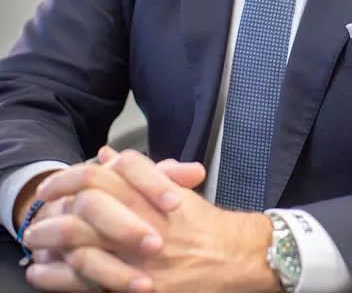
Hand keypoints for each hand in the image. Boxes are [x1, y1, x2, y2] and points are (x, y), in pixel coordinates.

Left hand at [30, 149, 279, 292]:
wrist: (231, 258)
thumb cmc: (203, 224)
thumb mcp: (172, 189)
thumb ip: (138, 172)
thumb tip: (106, 155)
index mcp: (147, 194)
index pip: (98, 177)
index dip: (69, 178)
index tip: (53, 185)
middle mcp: (138, 221)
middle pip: (82, 211)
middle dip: (52, 215)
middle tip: (38, 217)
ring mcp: (134, 256)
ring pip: (79, 247)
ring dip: (50, 245)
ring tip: (35, 246)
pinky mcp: (132, 285)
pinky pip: (86, 282)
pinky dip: (59, 278)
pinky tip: (45, 274)